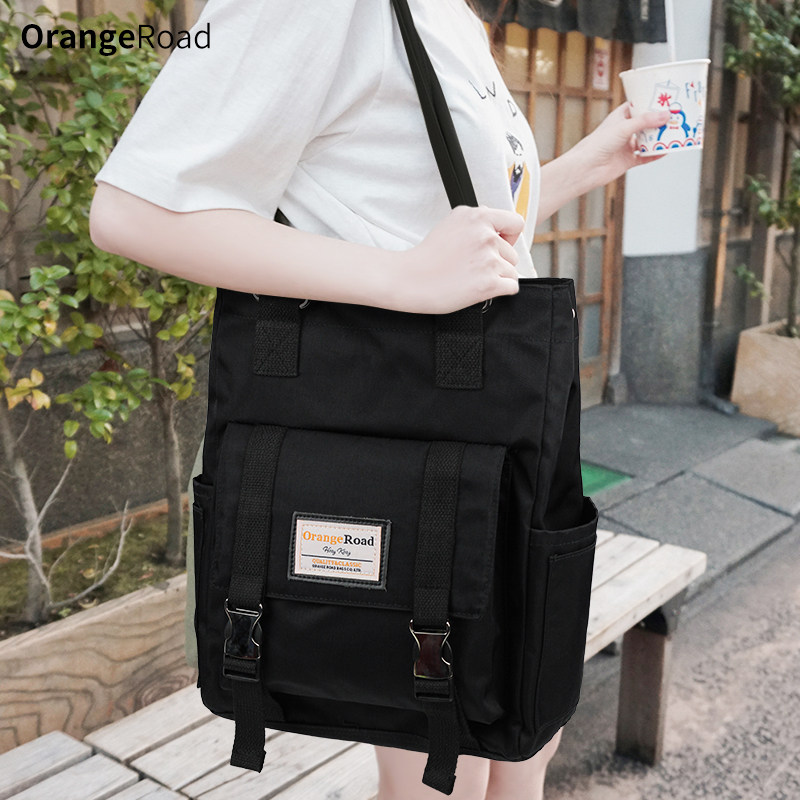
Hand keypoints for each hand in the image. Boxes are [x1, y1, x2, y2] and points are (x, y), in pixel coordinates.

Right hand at [387, 205, 523, 314]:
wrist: (410, 279)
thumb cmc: (427, 257)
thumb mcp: (450, 223)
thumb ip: (476, 222)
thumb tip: (496, 226)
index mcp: (477, 217)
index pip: (515, 223)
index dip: (509, 237)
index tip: (499, 245)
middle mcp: (486, 236)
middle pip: (512, 253)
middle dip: (498, 262)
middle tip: (474, 267)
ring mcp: (489, 260)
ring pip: (511, 271)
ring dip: (497, 278)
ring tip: (472, 278)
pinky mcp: (489, 283)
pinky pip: (511, 287)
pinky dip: (500, 291)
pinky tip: (481, 288)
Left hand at [573, 101, 671, 186]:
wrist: (585, 169)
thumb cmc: (598, 144)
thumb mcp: (624, 127)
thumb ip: (645, 121)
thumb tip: (666, 115)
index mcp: (619, 117)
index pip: (638, 106)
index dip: (651, 102)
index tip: (667, 98)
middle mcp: (623, 131)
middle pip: (646, 123)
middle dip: (660, 121)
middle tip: (677, 115)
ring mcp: (626, 146)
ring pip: (647, 140)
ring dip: (660, 137)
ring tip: (676, 131)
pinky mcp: (627, 161)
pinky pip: (645, 157)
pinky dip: (655, 154)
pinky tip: (666, 151)